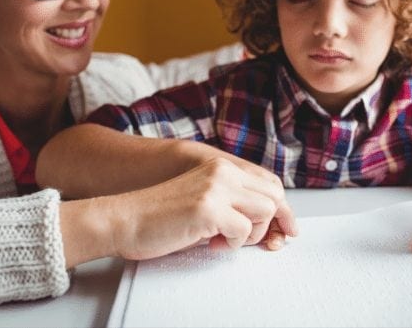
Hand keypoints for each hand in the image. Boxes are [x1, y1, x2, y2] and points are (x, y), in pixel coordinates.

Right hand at [107, 157, 297, 259]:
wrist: (124, 220)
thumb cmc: (160, 218)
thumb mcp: (204, 202)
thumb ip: (232, 204)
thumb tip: (267, 224)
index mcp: (222, 168)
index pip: (269, 184)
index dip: (283, 210)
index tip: (287, 231)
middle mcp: (223, 172)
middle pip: (274, 195)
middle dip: (272, 223)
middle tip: (256, 241)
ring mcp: (217, 188)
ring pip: (265, 211)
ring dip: (250, 234)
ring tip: (222, 239)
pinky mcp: (209, 208)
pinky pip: (243, 230)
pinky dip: (232, 244)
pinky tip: (209, 243)